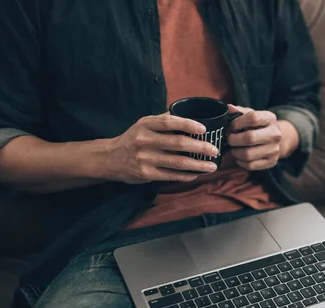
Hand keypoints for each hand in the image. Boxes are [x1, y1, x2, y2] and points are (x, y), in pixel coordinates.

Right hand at [102, 113, 219, 183]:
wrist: (110, 158)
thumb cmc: (133, 139)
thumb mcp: (143, 125)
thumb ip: (163, 120)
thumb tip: (187, 114)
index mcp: (145, 124)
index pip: (169, 122)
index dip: (188, 124)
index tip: (204, 129)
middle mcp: (144, 140)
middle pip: (178, 143)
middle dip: (200, 147)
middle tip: (214, 150)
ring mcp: (145, 158)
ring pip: (178, 162)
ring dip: (199, 165)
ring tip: (212, 166)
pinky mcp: (147, 174)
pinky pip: (172, 175)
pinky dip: (187, 175)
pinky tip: (197, 174)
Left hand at [227, 105, 299, 170]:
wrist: (274, 139)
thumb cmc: (258, 126)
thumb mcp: (251, 115)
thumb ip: (239, 112)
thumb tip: (229, 108)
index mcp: (270, 118)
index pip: (253, 118)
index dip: (237, 123)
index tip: (230, 127)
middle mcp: (275, 134)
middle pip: (250, 138)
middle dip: (233, 140)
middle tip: (229, 140)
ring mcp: (274, 149)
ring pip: (248, 154)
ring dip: (235, 152)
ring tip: (233, 148)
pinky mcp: (271, 162)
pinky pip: (250, 165)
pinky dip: (240, 162)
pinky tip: (239, 157)